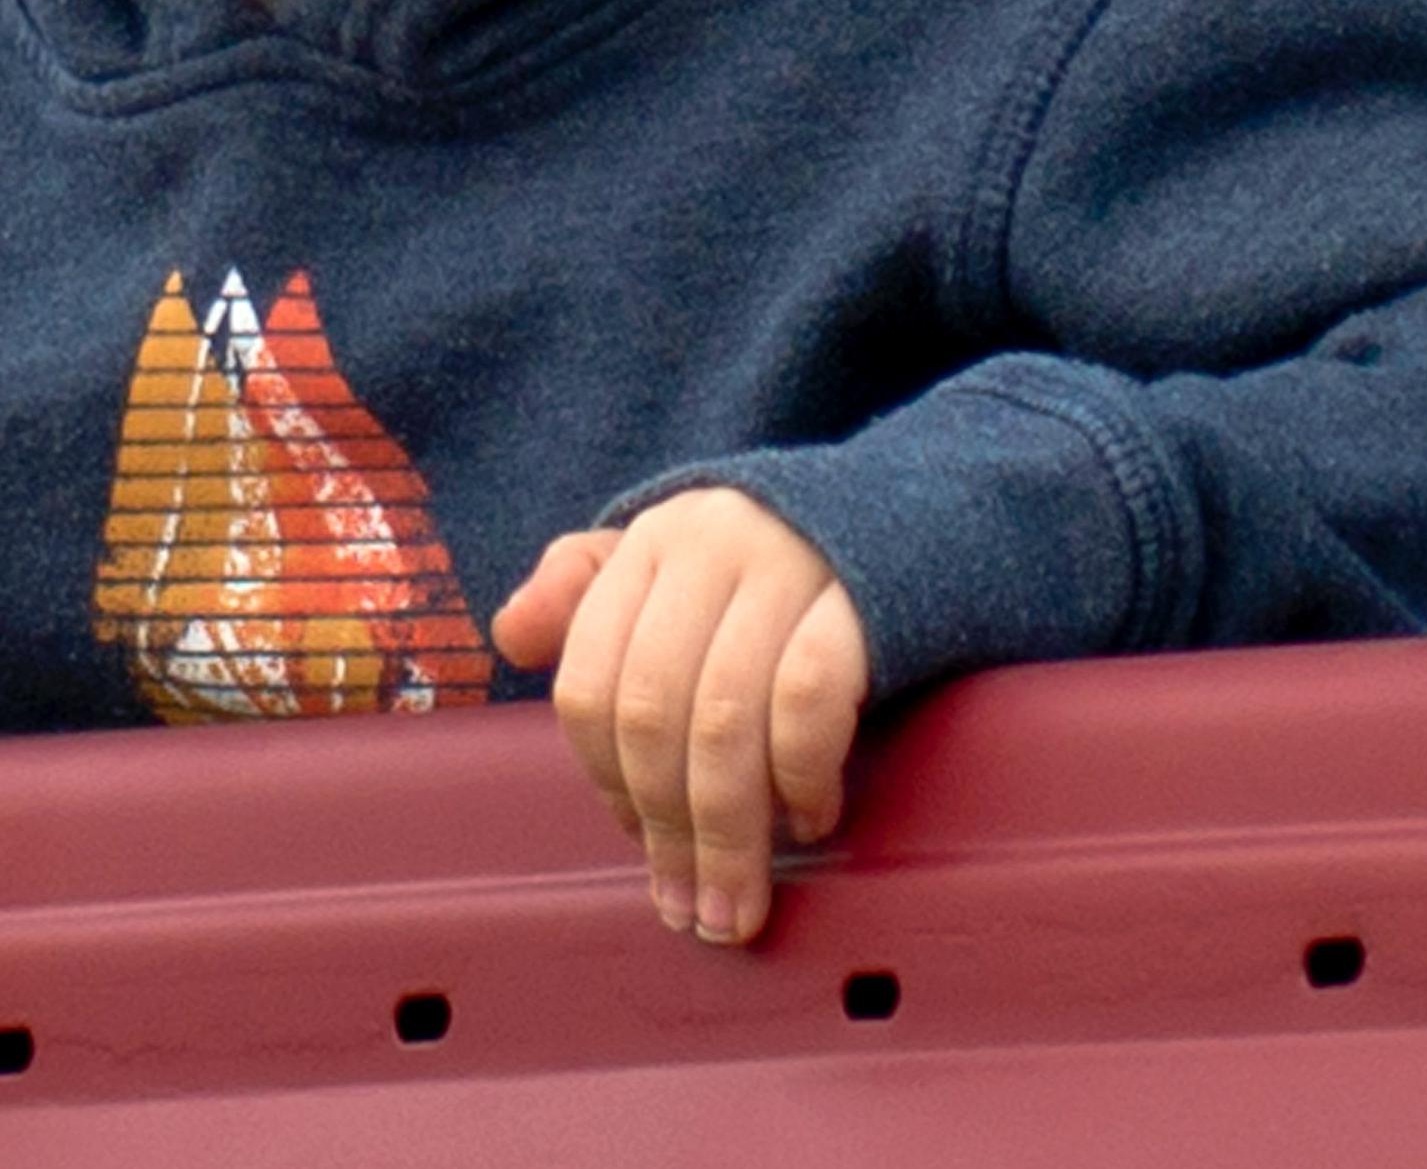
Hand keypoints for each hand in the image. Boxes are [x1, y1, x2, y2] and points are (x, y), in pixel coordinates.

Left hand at [487, 488, 870, 945]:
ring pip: (727, 723)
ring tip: (739, 903)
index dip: (607, 782)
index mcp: (651, 545)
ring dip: (730, 835)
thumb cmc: (772, 569)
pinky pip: (808, 702)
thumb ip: (586, 598)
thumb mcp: (674, 566)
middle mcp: (710, 544)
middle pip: (655, 715)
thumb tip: (511, 636)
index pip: (591, 684)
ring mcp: (788, 567)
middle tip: (689, 909)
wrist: (915, 518)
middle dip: (667, 832)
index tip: (639, 844)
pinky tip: (809, 819)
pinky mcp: (861, 599)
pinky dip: (800, 776)